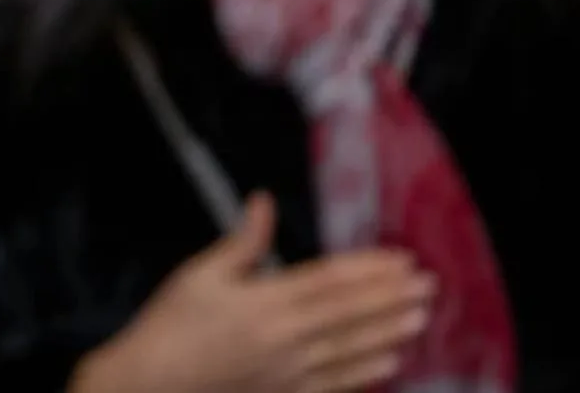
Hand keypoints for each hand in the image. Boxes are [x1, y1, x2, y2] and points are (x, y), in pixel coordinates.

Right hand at [70, 194, 434, 392]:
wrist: (151, 383)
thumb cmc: (171, 325)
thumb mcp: (199, 274)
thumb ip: (241, 242)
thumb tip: (264, 204)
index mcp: (265, 303)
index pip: (330, 281)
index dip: (369, 269)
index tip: (400, 259)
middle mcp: (286, 339)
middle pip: (350, 315)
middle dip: (391, 298)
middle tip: (428, 285)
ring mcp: (290, 374)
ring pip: (352, 350)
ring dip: (389, 332)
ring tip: (420, 318)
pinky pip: (337, 385)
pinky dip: (367, 374)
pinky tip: (390, 363)